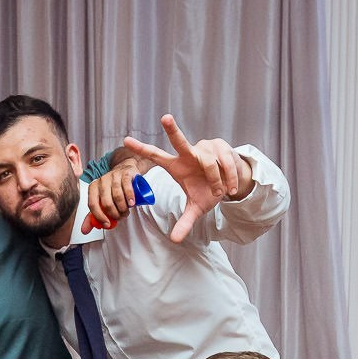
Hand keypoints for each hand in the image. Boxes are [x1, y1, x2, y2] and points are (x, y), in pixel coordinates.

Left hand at [79, 156, 145, 232]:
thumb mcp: (102, 201)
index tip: (107, 224)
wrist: (125, 171)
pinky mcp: (125, 174)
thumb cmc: (113, 188)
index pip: (92, 204)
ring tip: (126, 211)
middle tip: (120, 217)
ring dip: (123, 208)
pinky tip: (131, 203)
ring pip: (117, 196)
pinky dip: (129, 197)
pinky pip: (127, 187)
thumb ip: (92, 216)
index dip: (99, 216)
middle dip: (114, 214)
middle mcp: (102, 181)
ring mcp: (114, 176)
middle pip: (106, 202)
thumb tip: (84, 231)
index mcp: (93, 188)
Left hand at [121, 115, 253, 241]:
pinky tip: (230, 186)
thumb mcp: (196, 208)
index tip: (125, 140)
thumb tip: (175, 240)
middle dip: (172, 129)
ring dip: (216, 180)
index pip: (156, 156)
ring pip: (208, 164)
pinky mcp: (221, 146)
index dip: (141, 149)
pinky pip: (224, 164)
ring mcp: (205, 147)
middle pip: (179, 141)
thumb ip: (185, 222)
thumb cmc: (209, 191)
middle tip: (165, 118)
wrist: (232, 182)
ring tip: (220, 190)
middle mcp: (189, 153)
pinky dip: (228, 178)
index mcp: (177, 166)